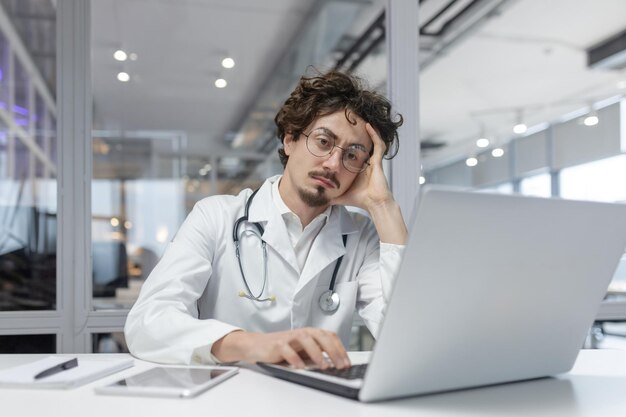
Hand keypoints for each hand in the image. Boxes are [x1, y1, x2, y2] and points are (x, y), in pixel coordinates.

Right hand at [211, 328, 350, 368]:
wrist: (258, 345)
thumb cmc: (283, 348)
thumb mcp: (303, 351)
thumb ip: (317, 354)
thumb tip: (336, 364)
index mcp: (311, 333)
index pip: (330, 337)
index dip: (340, 349)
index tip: (346, 362)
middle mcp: (302, 332)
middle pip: (321, 337)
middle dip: (333, 351)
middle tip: (340, 365)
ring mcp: (290, 337)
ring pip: (306, 340)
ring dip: (317, 353)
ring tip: (324, 366)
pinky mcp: (277, 343)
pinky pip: (287, 349)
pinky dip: (295, 358)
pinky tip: (301, 367)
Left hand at [331, 123, 394, 211]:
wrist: (374, 204)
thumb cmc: (360, 200)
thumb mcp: (341, 195)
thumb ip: (331, 196)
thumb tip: (319, 199)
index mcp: (359, 168)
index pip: (353, 152)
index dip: (348, 144)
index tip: (338, 137)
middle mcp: (367, 163)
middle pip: (362, 144)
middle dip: (358, 134)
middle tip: (349, 123)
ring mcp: (373, 161)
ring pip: (372, 141)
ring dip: (369, 131)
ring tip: (362, 120)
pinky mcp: (378, 161)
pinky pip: (378, 144)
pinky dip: (374, 134)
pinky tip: (368, 126)